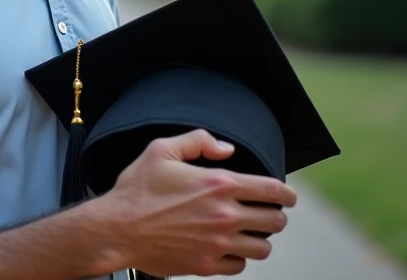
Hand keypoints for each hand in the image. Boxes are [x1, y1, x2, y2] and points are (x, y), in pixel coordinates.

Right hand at [93, 129, 296, 276]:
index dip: (288, 193)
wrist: (117, 229)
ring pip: (263, 248)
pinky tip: (230, 249)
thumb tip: (228, 150)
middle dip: (277, 216)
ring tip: (252, 232)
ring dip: (261, 239)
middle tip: (269, 213)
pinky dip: (240, 258)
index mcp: (219, 184)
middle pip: (275, 221)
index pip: (274, 191)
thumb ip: (198, 141)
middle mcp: (225, 216)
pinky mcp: (207, 266)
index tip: (289, 196)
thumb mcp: (161, 150)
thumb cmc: (137, 189)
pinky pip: (240, 266)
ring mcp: (218, 244)